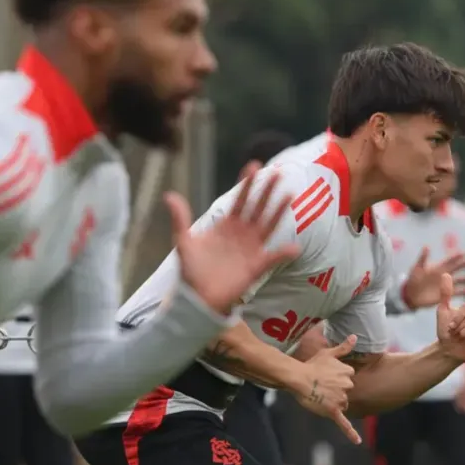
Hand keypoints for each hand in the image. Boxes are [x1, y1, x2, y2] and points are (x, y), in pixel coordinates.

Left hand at [166, 173, 298, 314]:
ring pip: (268, 226)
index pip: (240, 200)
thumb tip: (169, 195)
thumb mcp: (183, 242)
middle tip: (276, 173)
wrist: (197, 298)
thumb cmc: (191, 271)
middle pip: (257, 208)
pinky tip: (294, 247)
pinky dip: (284, 253)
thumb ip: (180, 218)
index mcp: (226, 226)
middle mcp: (241, 234)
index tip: (254, 166)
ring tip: (288, 195)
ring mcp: (251, 249)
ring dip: (278, 212)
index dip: (247, 184)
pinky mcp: (256, 266)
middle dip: (266, 191)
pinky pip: (273, 258)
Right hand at [296, 334, 361, 444]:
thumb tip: (355, 336)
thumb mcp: (328, 353)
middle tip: (321, 386)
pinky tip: (357, 442)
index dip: (336, 379)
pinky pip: (344, 423)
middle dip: (335, 391)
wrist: (298, 378)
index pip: (348, 379)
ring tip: (319, 395)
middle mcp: (347, 386)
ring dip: (333, 402)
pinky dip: (351, 433)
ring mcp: (340, 399)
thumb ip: (344, 347)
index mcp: (348, 372)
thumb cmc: (311, 365)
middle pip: (345, 393)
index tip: (326, 376)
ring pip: (342, 404)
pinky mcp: (334, 411)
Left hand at [402, 248, 464, 309]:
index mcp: (438, 267)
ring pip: (460, 280)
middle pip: (456, 268)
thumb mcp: (416, 268)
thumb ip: (423, 258)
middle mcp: (444, 274)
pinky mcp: (447, 294)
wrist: (411, 295)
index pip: (449, 260)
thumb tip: (427, 246)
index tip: (464, 252)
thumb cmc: (412, 280)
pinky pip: (459, 291)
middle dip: (464, 264)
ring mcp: (446, 284)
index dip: (456, 256)